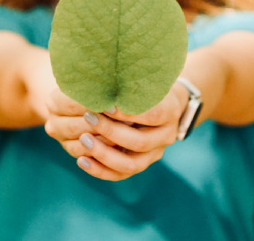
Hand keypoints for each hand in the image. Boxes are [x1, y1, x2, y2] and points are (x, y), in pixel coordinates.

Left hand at [44, 84, 188, 180]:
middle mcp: (166, 136)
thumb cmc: (148, 84)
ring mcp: (154, 154)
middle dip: (110, 131)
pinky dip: (100, 170)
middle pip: (139, 142)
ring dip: (104, 154)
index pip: (151, 115)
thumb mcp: (145, 78)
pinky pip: (120, 175)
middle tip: (88, 118)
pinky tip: (82, 159)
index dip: (127, 112)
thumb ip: (130, 82)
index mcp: (171, 111)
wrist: (164, 102)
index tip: (106, 105)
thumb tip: (102, 77)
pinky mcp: (141, 164)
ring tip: (83, 140)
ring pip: (130, 164)